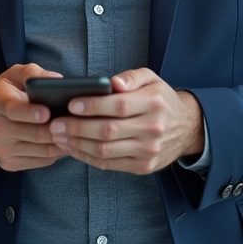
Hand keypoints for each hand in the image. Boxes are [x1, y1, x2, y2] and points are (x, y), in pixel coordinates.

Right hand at [0, 63, 66, 171]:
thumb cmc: (2, 94)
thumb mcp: (12, 75)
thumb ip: (32, 72)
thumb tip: (57, 79)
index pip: (14, 110)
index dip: (31, 112)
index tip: (47, 112)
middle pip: (33, 133)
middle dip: (56, 129)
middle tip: (76, 123)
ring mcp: (2, 149)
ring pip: (41, 150)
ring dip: (62, 142)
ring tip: (77, 133)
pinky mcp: (10, 163)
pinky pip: (41, 161)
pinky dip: (57, 153)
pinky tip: (66, 142)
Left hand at [49, 68, 203, 174]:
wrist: (187, 127)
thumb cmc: (160, 99)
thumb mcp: (151, 78)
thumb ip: (131, 76)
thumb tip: (112, 82)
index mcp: (154, 103)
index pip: (119, 106)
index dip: (92, 106)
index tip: (70, 104)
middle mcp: (153, 128)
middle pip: (108, 131)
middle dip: (77, 128)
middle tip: (55, 124)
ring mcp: (149, 151)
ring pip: (106, 150)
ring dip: (77, 144)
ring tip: (59, 136)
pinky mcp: (144, 167)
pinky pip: (109, 164)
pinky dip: (87, 157)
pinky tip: (73, 148)